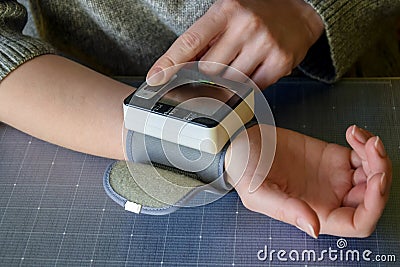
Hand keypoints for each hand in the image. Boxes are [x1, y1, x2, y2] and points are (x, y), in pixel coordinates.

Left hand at [147, 0, 323, 88]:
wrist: (300, 12)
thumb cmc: (258, 13)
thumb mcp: (227, 15)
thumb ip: (205, 39)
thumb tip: (179, 67)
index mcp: (226, 11)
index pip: (190, 42)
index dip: (169, 63)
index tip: (155, 79)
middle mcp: (245, 26)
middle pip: (209, 69)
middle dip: (208, 72)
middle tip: (221, 62)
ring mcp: (264, 45)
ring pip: (229, 81)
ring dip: (229, 79)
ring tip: (241, 61)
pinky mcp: (279, 62)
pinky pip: (252, 88)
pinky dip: (248, 85)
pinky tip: (254, 68)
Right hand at [224, 124, 391, 237]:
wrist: (241, 145)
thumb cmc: (245, 173)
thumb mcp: (259, 194)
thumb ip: (287, 210)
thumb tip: (315, 229)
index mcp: (317, 212)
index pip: (358, 222)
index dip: (374, 205)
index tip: (374, 180)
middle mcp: (330, 197)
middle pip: (373, 196)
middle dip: (381, 174)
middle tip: (373, 150)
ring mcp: (334, 177)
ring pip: (372, 173)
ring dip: (376, 156)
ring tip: (363, 137)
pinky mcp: (332, 156)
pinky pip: (361, 154)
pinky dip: (364, 143)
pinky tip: (353, 132)